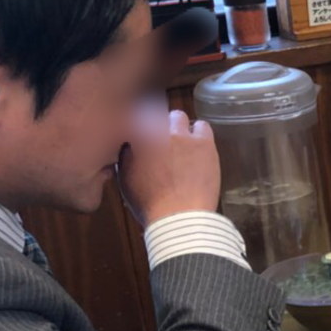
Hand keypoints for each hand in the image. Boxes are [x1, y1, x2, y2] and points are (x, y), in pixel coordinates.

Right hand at [117, 108, 220, 225]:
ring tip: (181, 143)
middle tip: (162, 142)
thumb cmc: (150, 203)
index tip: (141, 132)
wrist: (179, 216)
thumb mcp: (126, 180)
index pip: (134, 118)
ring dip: (177, 127)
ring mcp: (182, 135)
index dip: (138, 125)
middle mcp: (157, 131)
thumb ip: (126, 156)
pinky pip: (202, 126)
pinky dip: (198, 133)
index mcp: (135, 140)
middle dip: (157, 126)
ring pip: (178, 117)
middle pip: (155, 115)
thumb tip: (129, 144)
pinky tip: (198, 145)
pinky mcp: (204, 142)